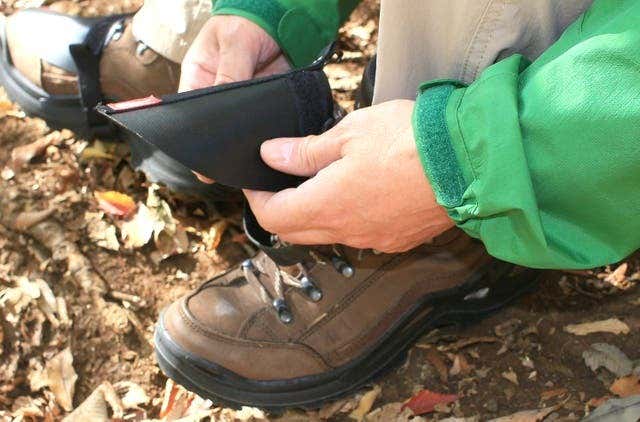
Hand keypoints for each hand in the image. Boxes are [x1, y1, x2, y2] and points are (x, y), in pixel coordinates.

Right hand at [179, 15, 289, 182]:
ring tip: (249, 158)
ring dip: (246, 139)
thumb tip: (223, 105)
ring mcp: (240, 101)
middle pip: (215, 126)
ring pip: (240, 128)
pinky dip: (267, 132)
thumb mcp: (234, 43)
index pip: (188, 113)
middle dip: (221, 143)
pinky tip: (271, 144)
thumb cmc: (248, 21)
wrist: (280, 17)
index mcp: (199, 78)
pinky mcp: (262, 104)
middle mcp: (217, 93)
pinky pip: (263, 123)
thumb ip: (230, 74)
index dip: (192, 137)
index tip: (199, 162)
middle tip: (227, 164)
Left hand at [244, 100, 454, 252]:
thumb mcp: (348, 134)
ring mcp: (375, 239)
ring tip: (325, 181)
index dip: (257, 199)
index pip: (273, 216)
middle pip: (296, 232)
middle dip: (282, 209)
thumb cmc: (410, 141)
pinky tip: (363, 194)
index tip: (256, 181)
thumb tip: (270, 155)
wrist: (470, 162)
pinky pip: (361, 235)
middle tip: (282, 183)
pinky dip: (349, 218)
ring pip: (330, 234)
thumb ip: (304, 151)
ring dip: (317, 214)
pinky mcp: (399, 240)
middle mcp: (347, 231)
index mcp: (327, 205)